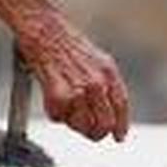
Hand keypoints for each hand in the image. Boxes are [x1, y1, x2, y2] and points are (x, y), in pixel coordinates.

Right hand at [21, 16, 130, 141]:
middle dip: (95, 132)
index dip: (120, 126)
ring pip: (82, 126)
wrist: (44, 30)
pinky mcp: (59, 95)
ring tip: (65, 108)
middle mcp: (97, 83)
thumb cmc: (65, 43)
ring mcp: (79, 90)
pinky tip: (51, 99)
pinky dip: (54, 113)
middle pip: (104, 124)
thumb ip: (106, 84)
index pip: (121, 108)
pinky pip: (59, 118)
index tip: (117, 137)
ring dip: (72, 123)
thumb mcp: (97, 59)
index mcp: (109, 73)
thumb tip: (111, 111)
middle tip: (87, 130)